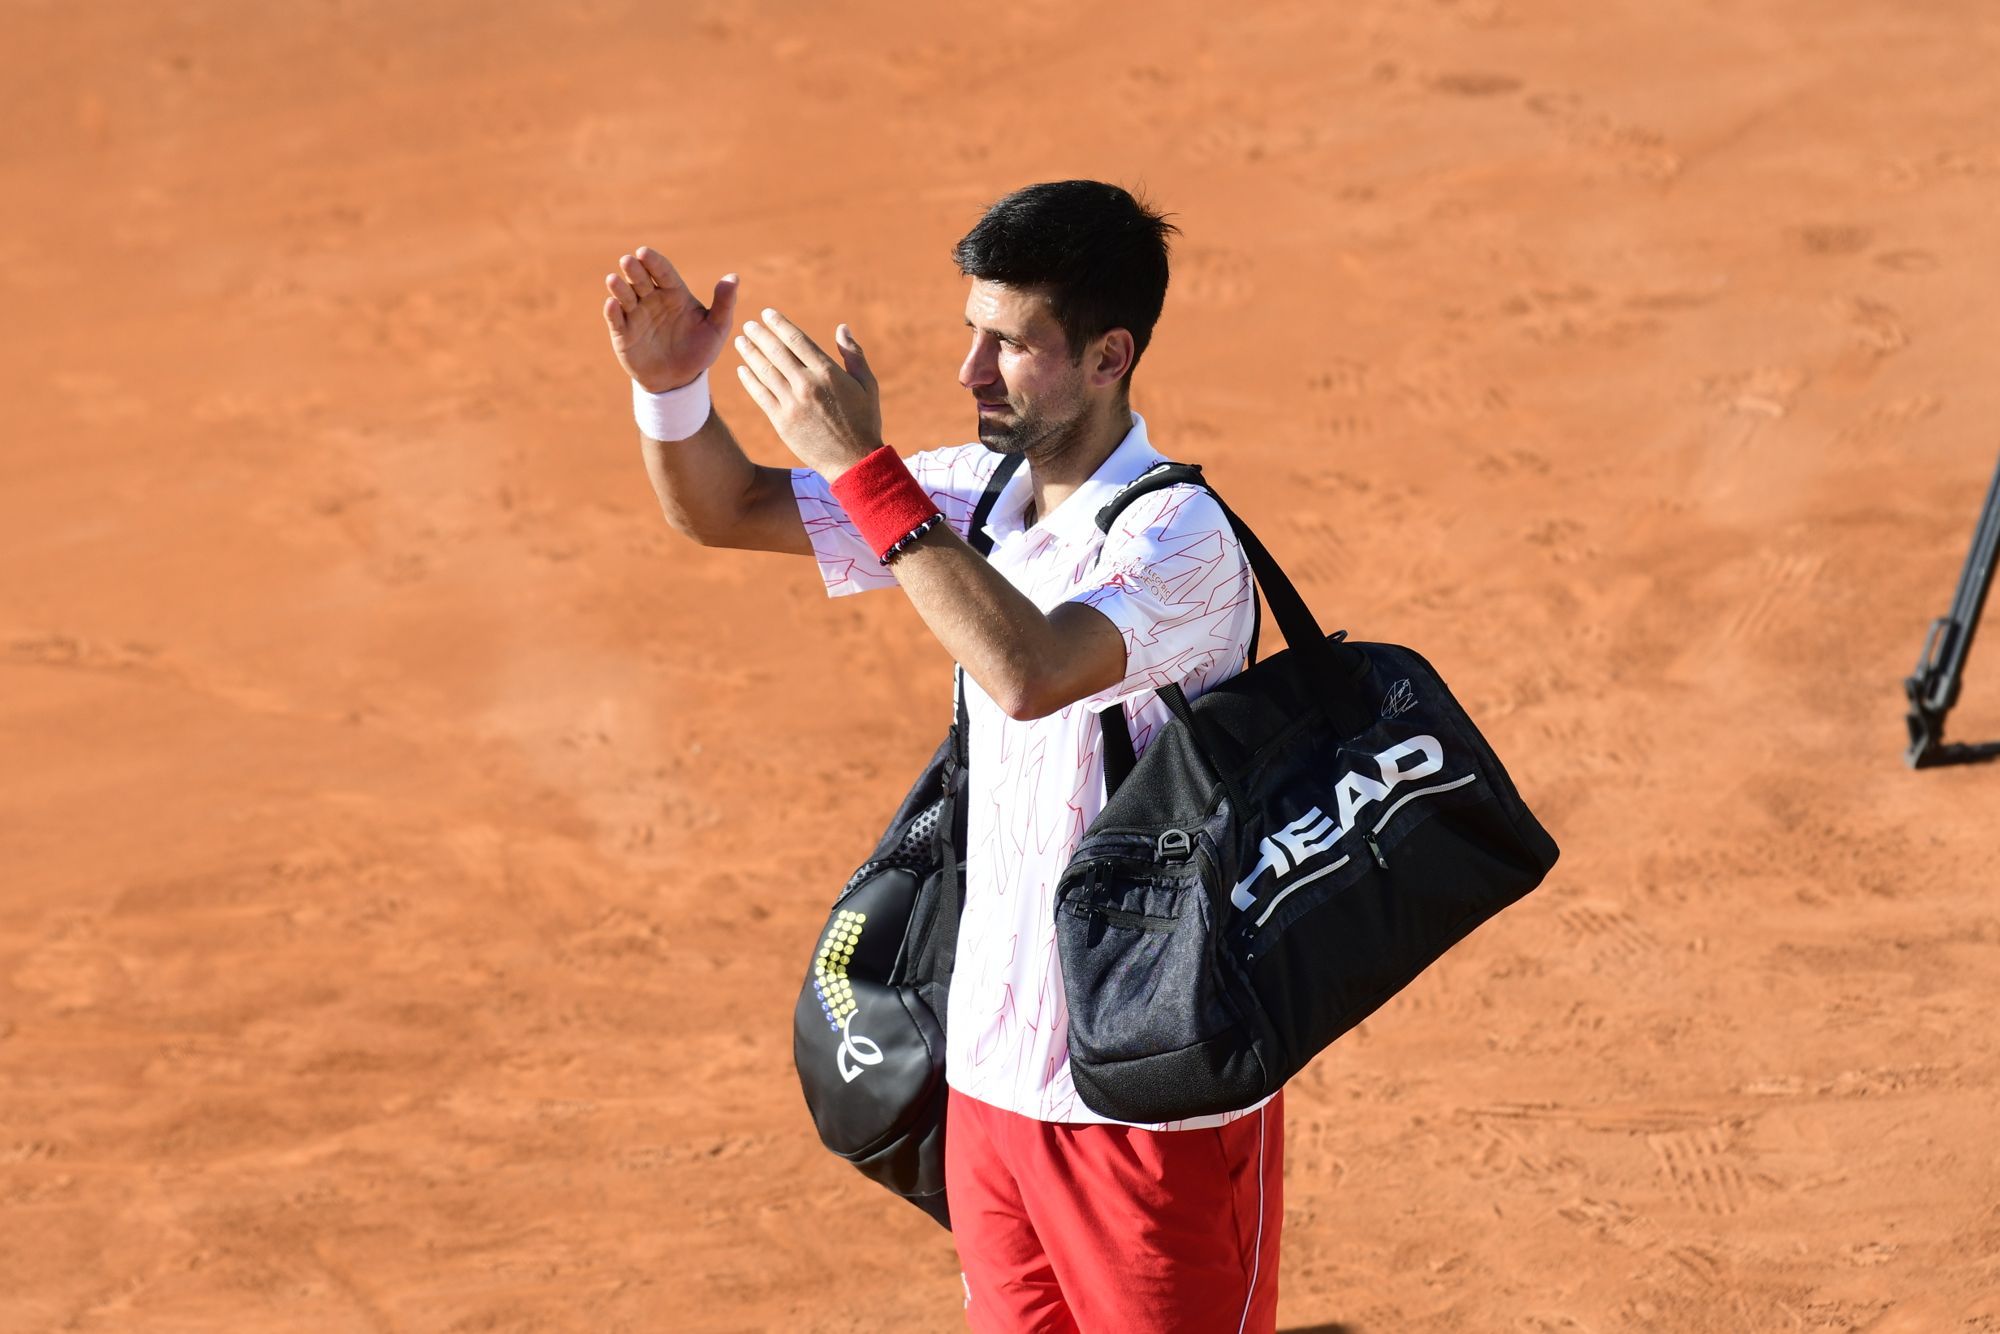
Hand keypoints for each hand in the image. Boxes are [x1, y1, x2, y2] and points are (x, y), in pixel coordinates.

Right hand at [604, 248, 737, 392]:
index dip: (654, 262)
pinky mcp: (624, 334)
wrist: (680, 380)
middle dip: (634, 270)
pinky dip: (612, 312)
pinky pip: (617, 320)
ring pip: (625, 296)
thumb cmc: (699, 350)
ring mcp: (636, 315)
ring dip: (619, 288)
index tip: (644, 252)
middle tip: (628, 261)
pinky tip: (611, 304)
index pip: (663, 272)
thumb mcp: (717, 328)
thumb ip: (724, 303)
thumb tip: (734, 277)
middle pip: (641, 280)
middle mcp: (652, 299)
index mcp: (674, 293)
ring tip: (613, 279)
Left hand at [734, 309, 882, 478]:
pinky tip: (742, 370)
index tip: (768, 315)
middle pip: (777, 352)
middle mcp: (807, 384)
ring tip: (741, 341)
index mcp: (828, 373)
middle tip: (749, 324)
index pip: (797, 341)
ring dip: (750, 354)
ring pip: (765, 371)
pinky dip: (749, 380)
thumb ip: (854, 355)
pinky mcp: (782, 421)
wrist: (855, 462)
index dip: (780, 325)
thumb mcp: (868, 385)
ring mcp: (792, 403)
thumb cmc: (865, 422)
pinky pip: (760, 395)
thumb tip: (842, 328)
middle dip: (760, 335)